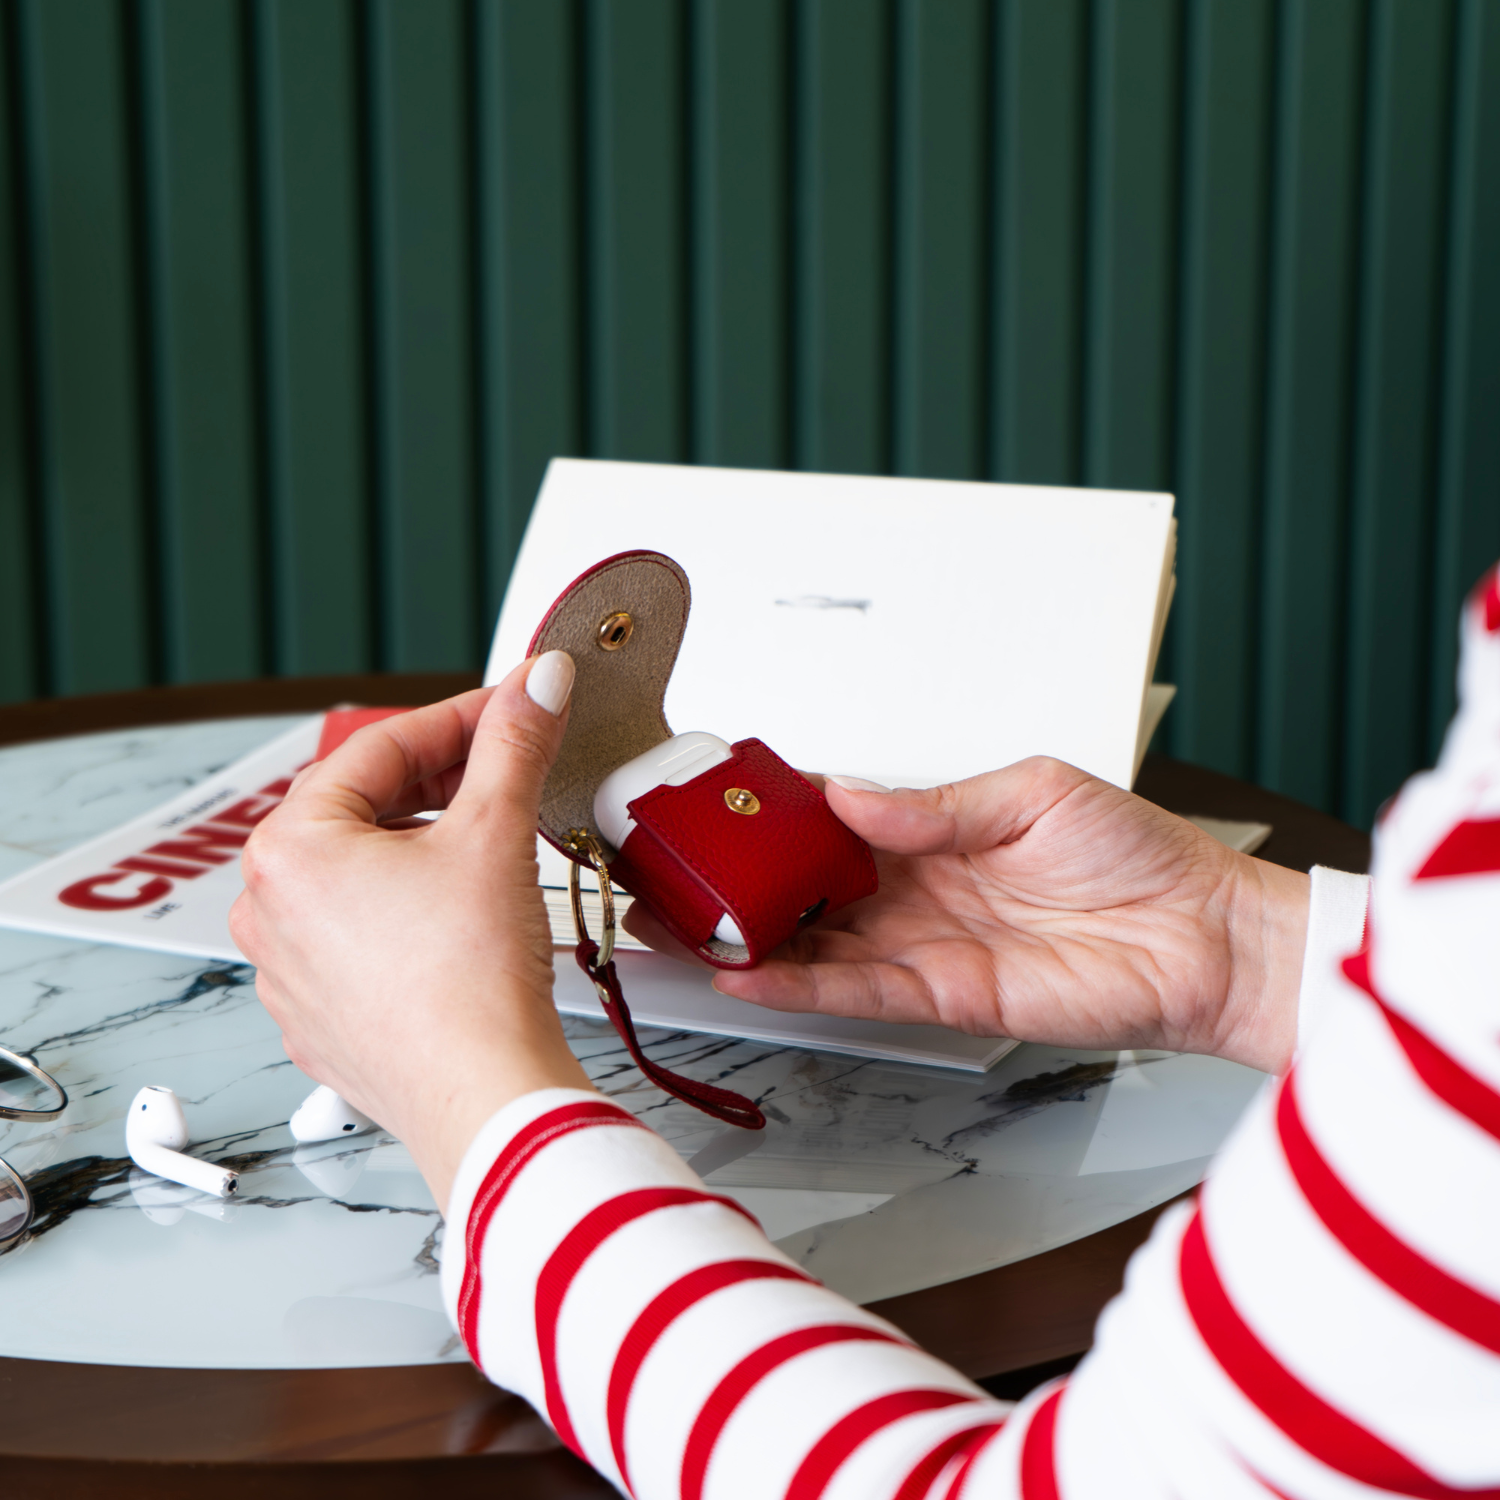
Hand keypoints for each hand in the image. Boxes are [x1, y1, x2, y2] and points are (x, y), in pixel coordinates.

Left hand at [229, 654, 590, 1208]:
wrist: (483, 1095)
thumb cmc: (467, 983)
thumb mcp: (496, 832)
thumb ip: (515, 741)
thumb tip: (536, 683)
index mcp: (288, 849)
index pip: (378, 749)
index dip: (457, 718)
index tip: (508, 708)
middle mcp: (268, 909)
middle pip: (360, 809)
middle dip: (439, 782)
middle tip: (504, 767)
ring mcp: (288, 970)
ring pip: (357, 876)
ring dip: (420, 846)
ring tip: (488, 845)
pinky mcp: (321, 1018)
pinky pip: (359, 937)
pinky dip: (407, 911)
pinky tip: (460, 918)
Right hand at [629, 758, 1307, 1073]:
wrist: (1207, 936)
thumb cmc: (1139, 856)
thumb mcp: (1033, 792)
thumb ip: (934, 806)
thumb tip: (851, 795)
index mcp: (934, 833)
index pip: (830, 825)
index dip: (770, 822)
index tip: (714, 813)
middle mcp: (917, 892)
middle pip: (805, 893)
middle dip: (738, 890)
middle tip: (672, 881)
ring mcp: (925, 947)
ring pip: (815, 947)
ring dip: (748, 943)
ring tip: (683, 932)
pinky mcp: (945, 998)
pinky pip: (858, 993)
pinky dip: (801, 986)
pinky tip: (749, 974)